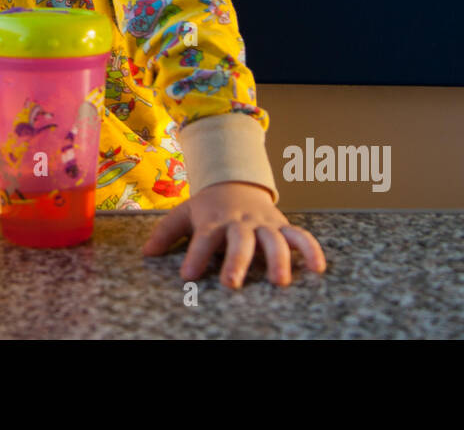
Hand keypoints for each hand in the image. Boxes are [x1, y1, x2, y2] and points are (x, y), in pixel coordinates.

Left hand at [142, 181, 325, 287]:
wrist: (236, 180)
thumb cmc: (209, 206)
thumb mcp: (184, 213)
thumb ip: (166, 232)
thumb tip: (146, 253)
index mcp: (214, 220)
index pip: (203, 239)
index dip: (196, 256)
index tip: (188, 276)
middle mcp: (239, 223)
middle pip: (240, 241)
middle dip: (237, 261)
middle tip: (232, 283)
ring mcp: (263, 224)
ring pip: (273, 239)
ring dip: (278, 259)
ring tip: (279, 281)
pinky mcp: (281, 225)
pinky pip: (299, 236)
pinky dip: (311, 249)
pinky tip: (318, 268)